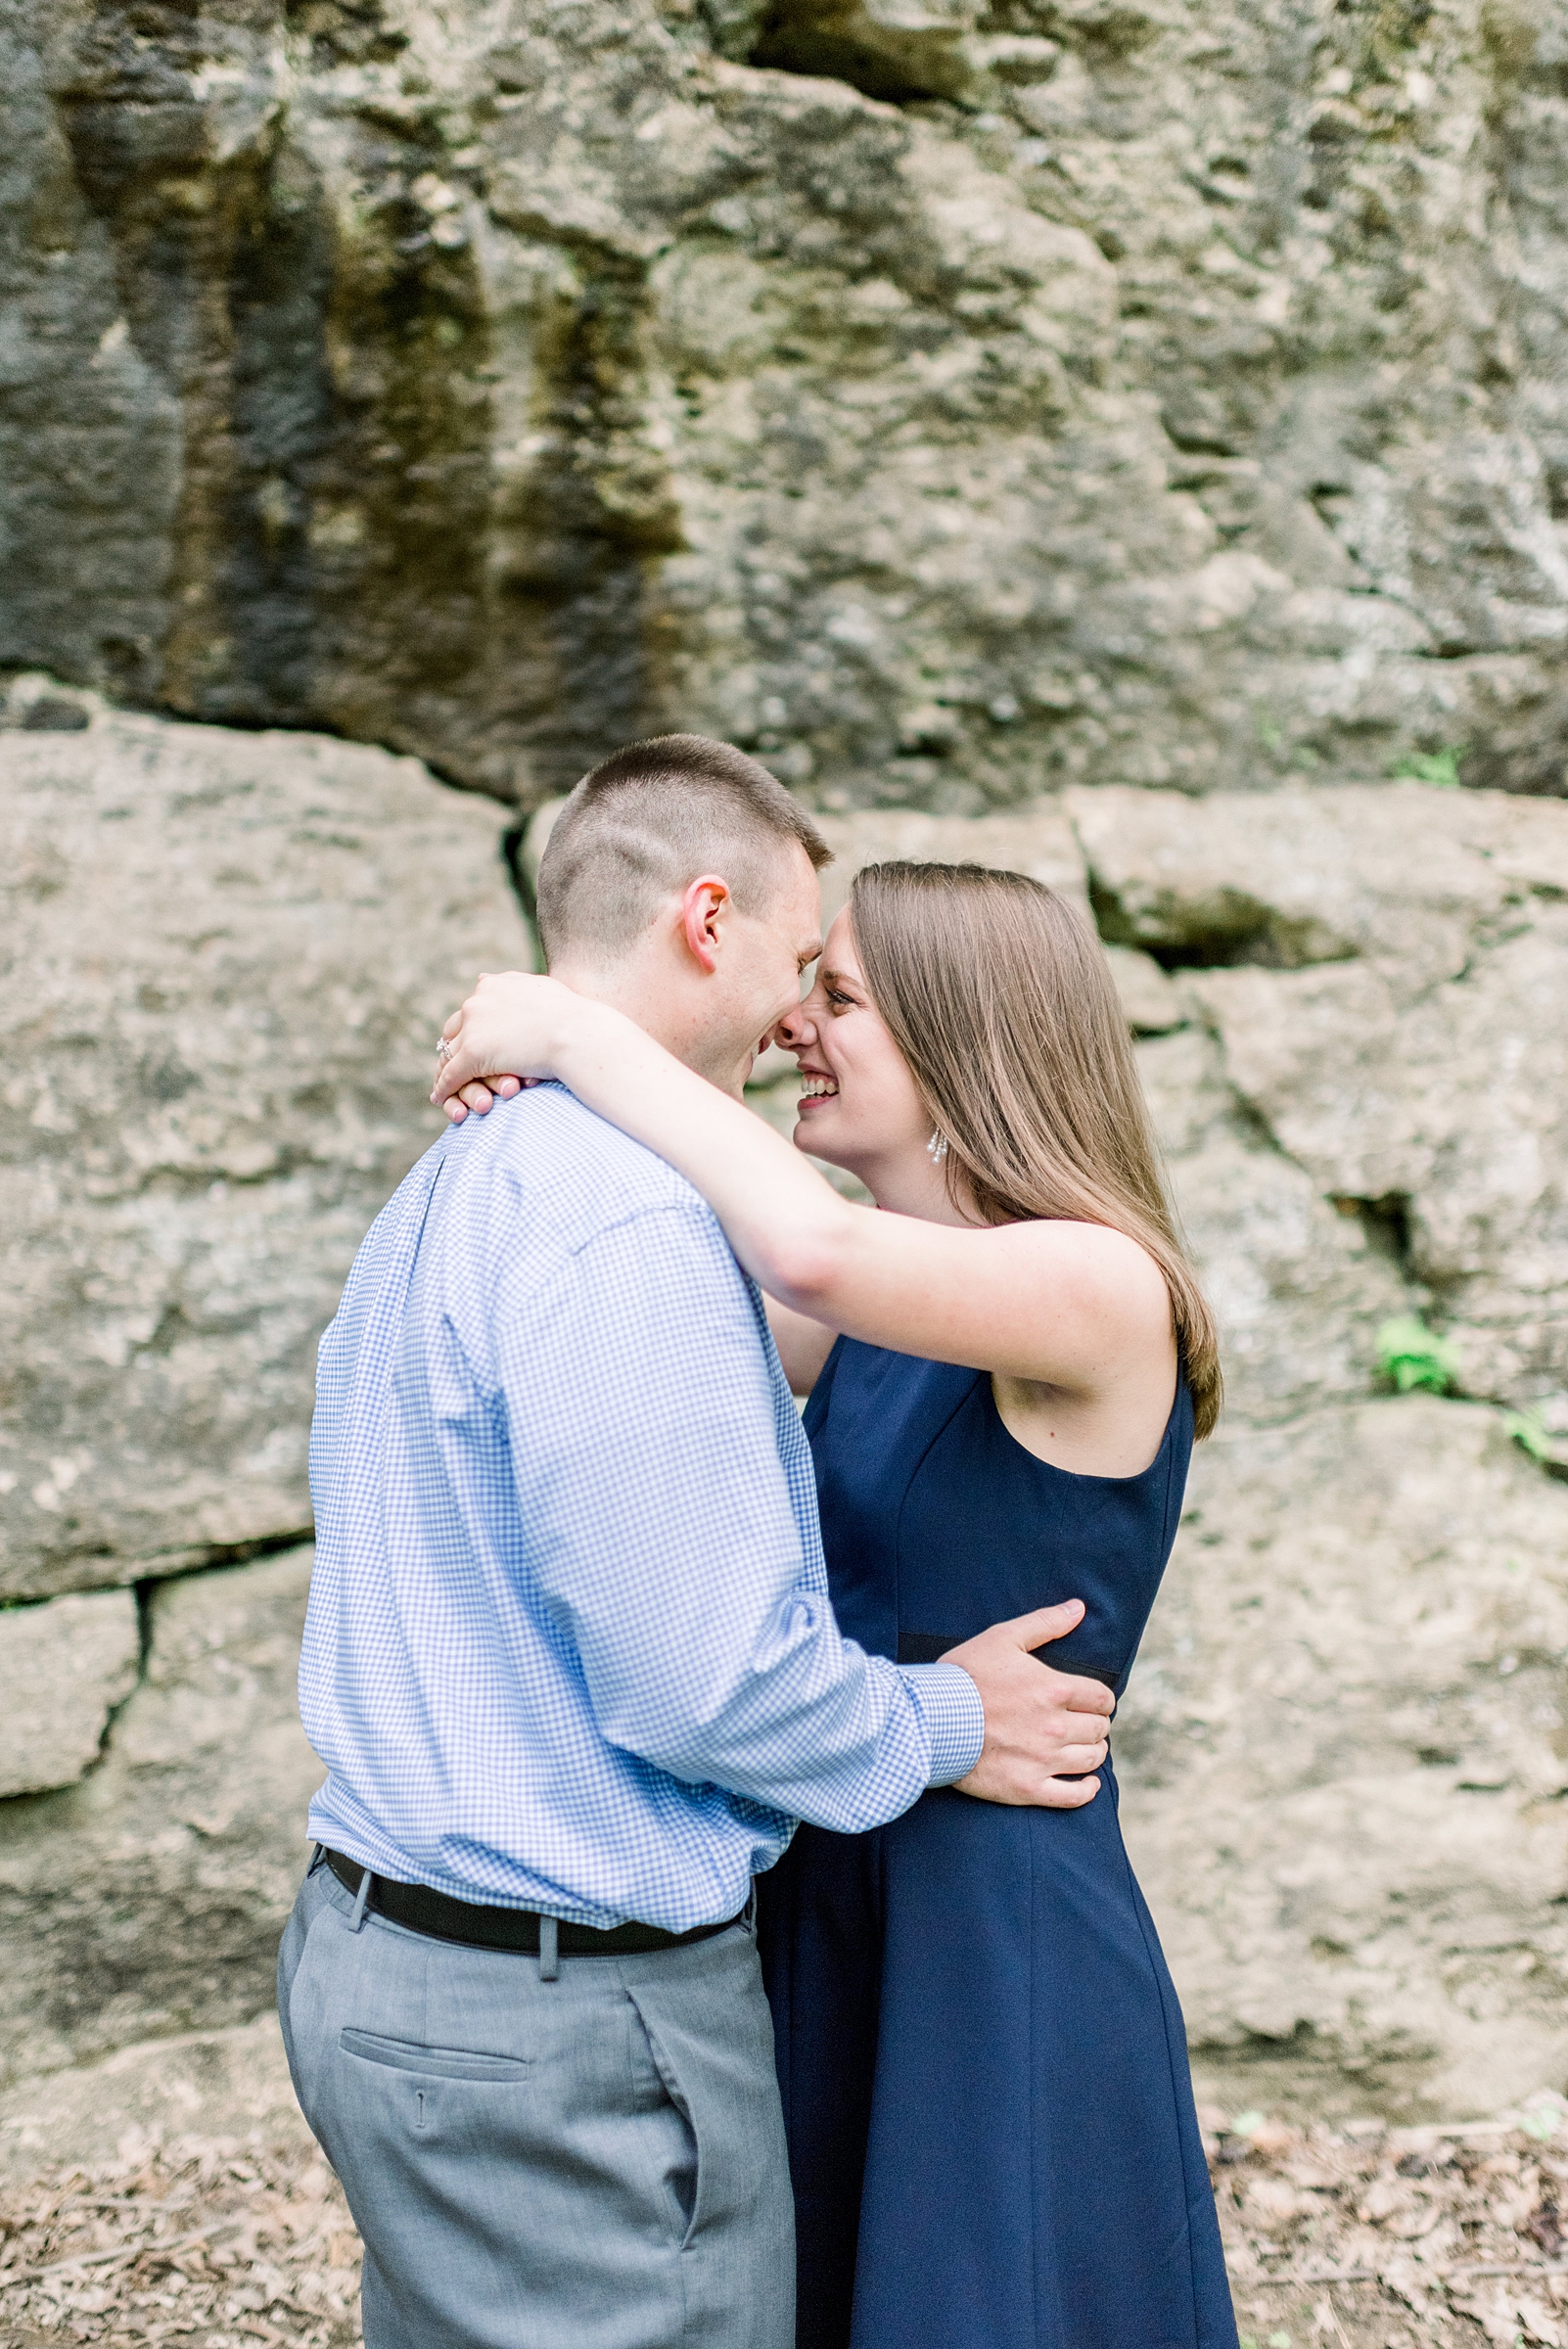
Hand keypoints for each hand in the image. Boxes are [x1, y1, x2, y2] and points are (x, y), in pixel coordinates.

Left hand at [430, 972, 570, 1122]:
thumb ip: (512, 984)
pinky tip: (440, 1099)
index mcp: (492, 985)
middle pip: (454, 1028)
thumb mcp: (538, 987)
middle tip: (456, 1064)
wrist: (577, 1033)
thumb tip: (484, 978)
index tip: (475, 1041)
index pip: (471, 1008)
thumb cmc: (570, 1015)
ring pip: (449, 1053)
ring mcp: (473, 1027)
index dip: (472, 1027)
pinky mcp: (473, 1053)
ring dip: (448, 1070)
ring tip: (446, 1085)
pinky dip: (444, 1087)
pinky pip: (451, 1074)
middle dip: (455, 1046)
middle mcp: (477, 1001)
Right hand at [942, 1599, 1113, 1808]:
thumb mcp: (1003, 1638)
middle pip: (1099, 1729)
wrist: (930, 1719)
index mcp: (1054, 1689)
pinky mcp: (1028, 1787)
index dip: (1100, 1699)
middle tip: (1082, 1722)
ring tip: (1082, 1746)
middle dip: (1095, 1723)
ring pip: (1091, 1759)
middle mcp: (1055, 1726)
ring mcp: (1043, 1760)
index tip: (1091, 1701)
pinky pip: (1073, 1796)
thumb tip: (1079, 1607)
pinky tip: (1088, 1783)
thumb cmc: (965, 1675)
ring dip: (1093, 1751)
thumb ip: (1045, 1622)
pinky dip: (1087, 1790)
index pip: (1102, 1698)